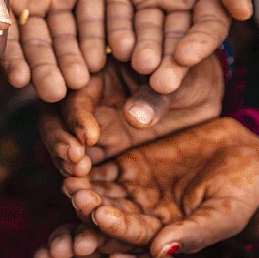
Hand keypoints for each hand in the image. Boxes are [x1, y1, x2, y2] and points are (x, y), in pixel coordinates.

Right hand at [0, 0, 105, 101]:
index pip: (2, 38)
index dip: (10, 60)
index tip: (18, 81)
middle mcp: (27, 8)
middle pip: (37, 45)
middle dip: (47, 69)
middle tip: (56, 93)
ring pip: (67, 36)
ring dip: (73, 58)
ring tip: (80, 80)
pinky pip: (96, 15)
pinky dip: (99, 35)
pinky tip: (104, 55)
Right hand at [39, 54, 222, 175]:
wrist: (204, 93)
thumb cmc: (189, 72)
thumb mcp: (180, 77)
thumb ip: (156, 95)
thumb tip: (133, 118)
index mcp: (99, 69)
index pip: (76, 91)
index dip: (77, 115)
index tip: (87, 138)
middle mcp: (87, 96)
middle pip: (54, 116)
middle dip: (57, 139)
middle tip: (73, 162)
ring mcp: (91, 123)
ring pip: (61, 140)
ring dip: (63, 158)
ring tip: (77, 174)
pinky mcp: (100, 148)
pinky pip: (79, 162)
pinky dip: (79, 175)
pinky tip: (86, 189)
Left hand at [63, 118, 258, 255]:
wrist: (245, 157)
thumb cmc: (242, 194)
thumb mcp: (222, 215)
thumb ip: (192, 232)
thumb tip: (159, 250)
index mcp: (159, 236)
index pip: (132, 235)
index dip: (115, 227)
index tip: (100, 216)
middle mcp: (138, 217)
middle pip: (109, 216)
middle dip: (91, 207)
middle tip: (77, 195)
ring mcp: (130, 191)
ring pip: (101, 192)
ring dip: (85, 186)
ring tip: (71, 177)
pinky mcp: (126, 166)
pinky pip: (103, 167)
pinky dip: (89, 164)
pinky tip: (76, 156)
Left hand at [103, 0, 252, 93]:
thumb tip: (244, 11)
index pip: (207, 27)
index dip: (198, 44)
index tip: (186, 57)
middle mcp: (177, 6)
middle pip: (173, 40)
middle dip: (167, 61)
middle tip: (160, 82)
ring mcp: (145, 2)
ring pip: (143, 33)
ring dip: (140, 51)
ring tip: (137, 64)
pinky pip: (114, 17)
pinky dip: (114, 32)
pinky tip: (113, 46)